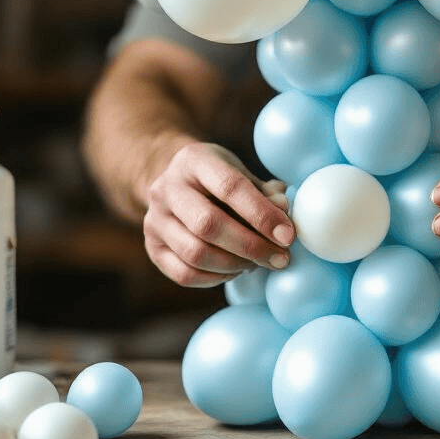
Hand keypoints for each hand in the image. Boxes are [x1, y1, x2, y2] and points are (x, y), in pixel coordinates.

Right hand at [143, 142, 293, 287]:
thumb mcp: (242, 173)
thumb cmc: (220, 179)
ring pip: (195, 253)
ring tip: (259, 263)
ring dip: (235, 264)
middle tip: (280, 258)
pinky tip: (236, 270)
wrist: (176, 184)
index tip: (288, 235)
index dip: (262, 214)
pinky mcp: (151, 247)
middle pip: (208, 224)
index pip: (230, 187)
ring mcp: (154, 219)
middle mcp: (167, 187)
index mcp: (194, 160)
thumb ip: (265, 193)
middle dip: (251, 246)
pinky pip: (184, 274)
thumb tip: (284, 210)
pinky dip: (216, 279)